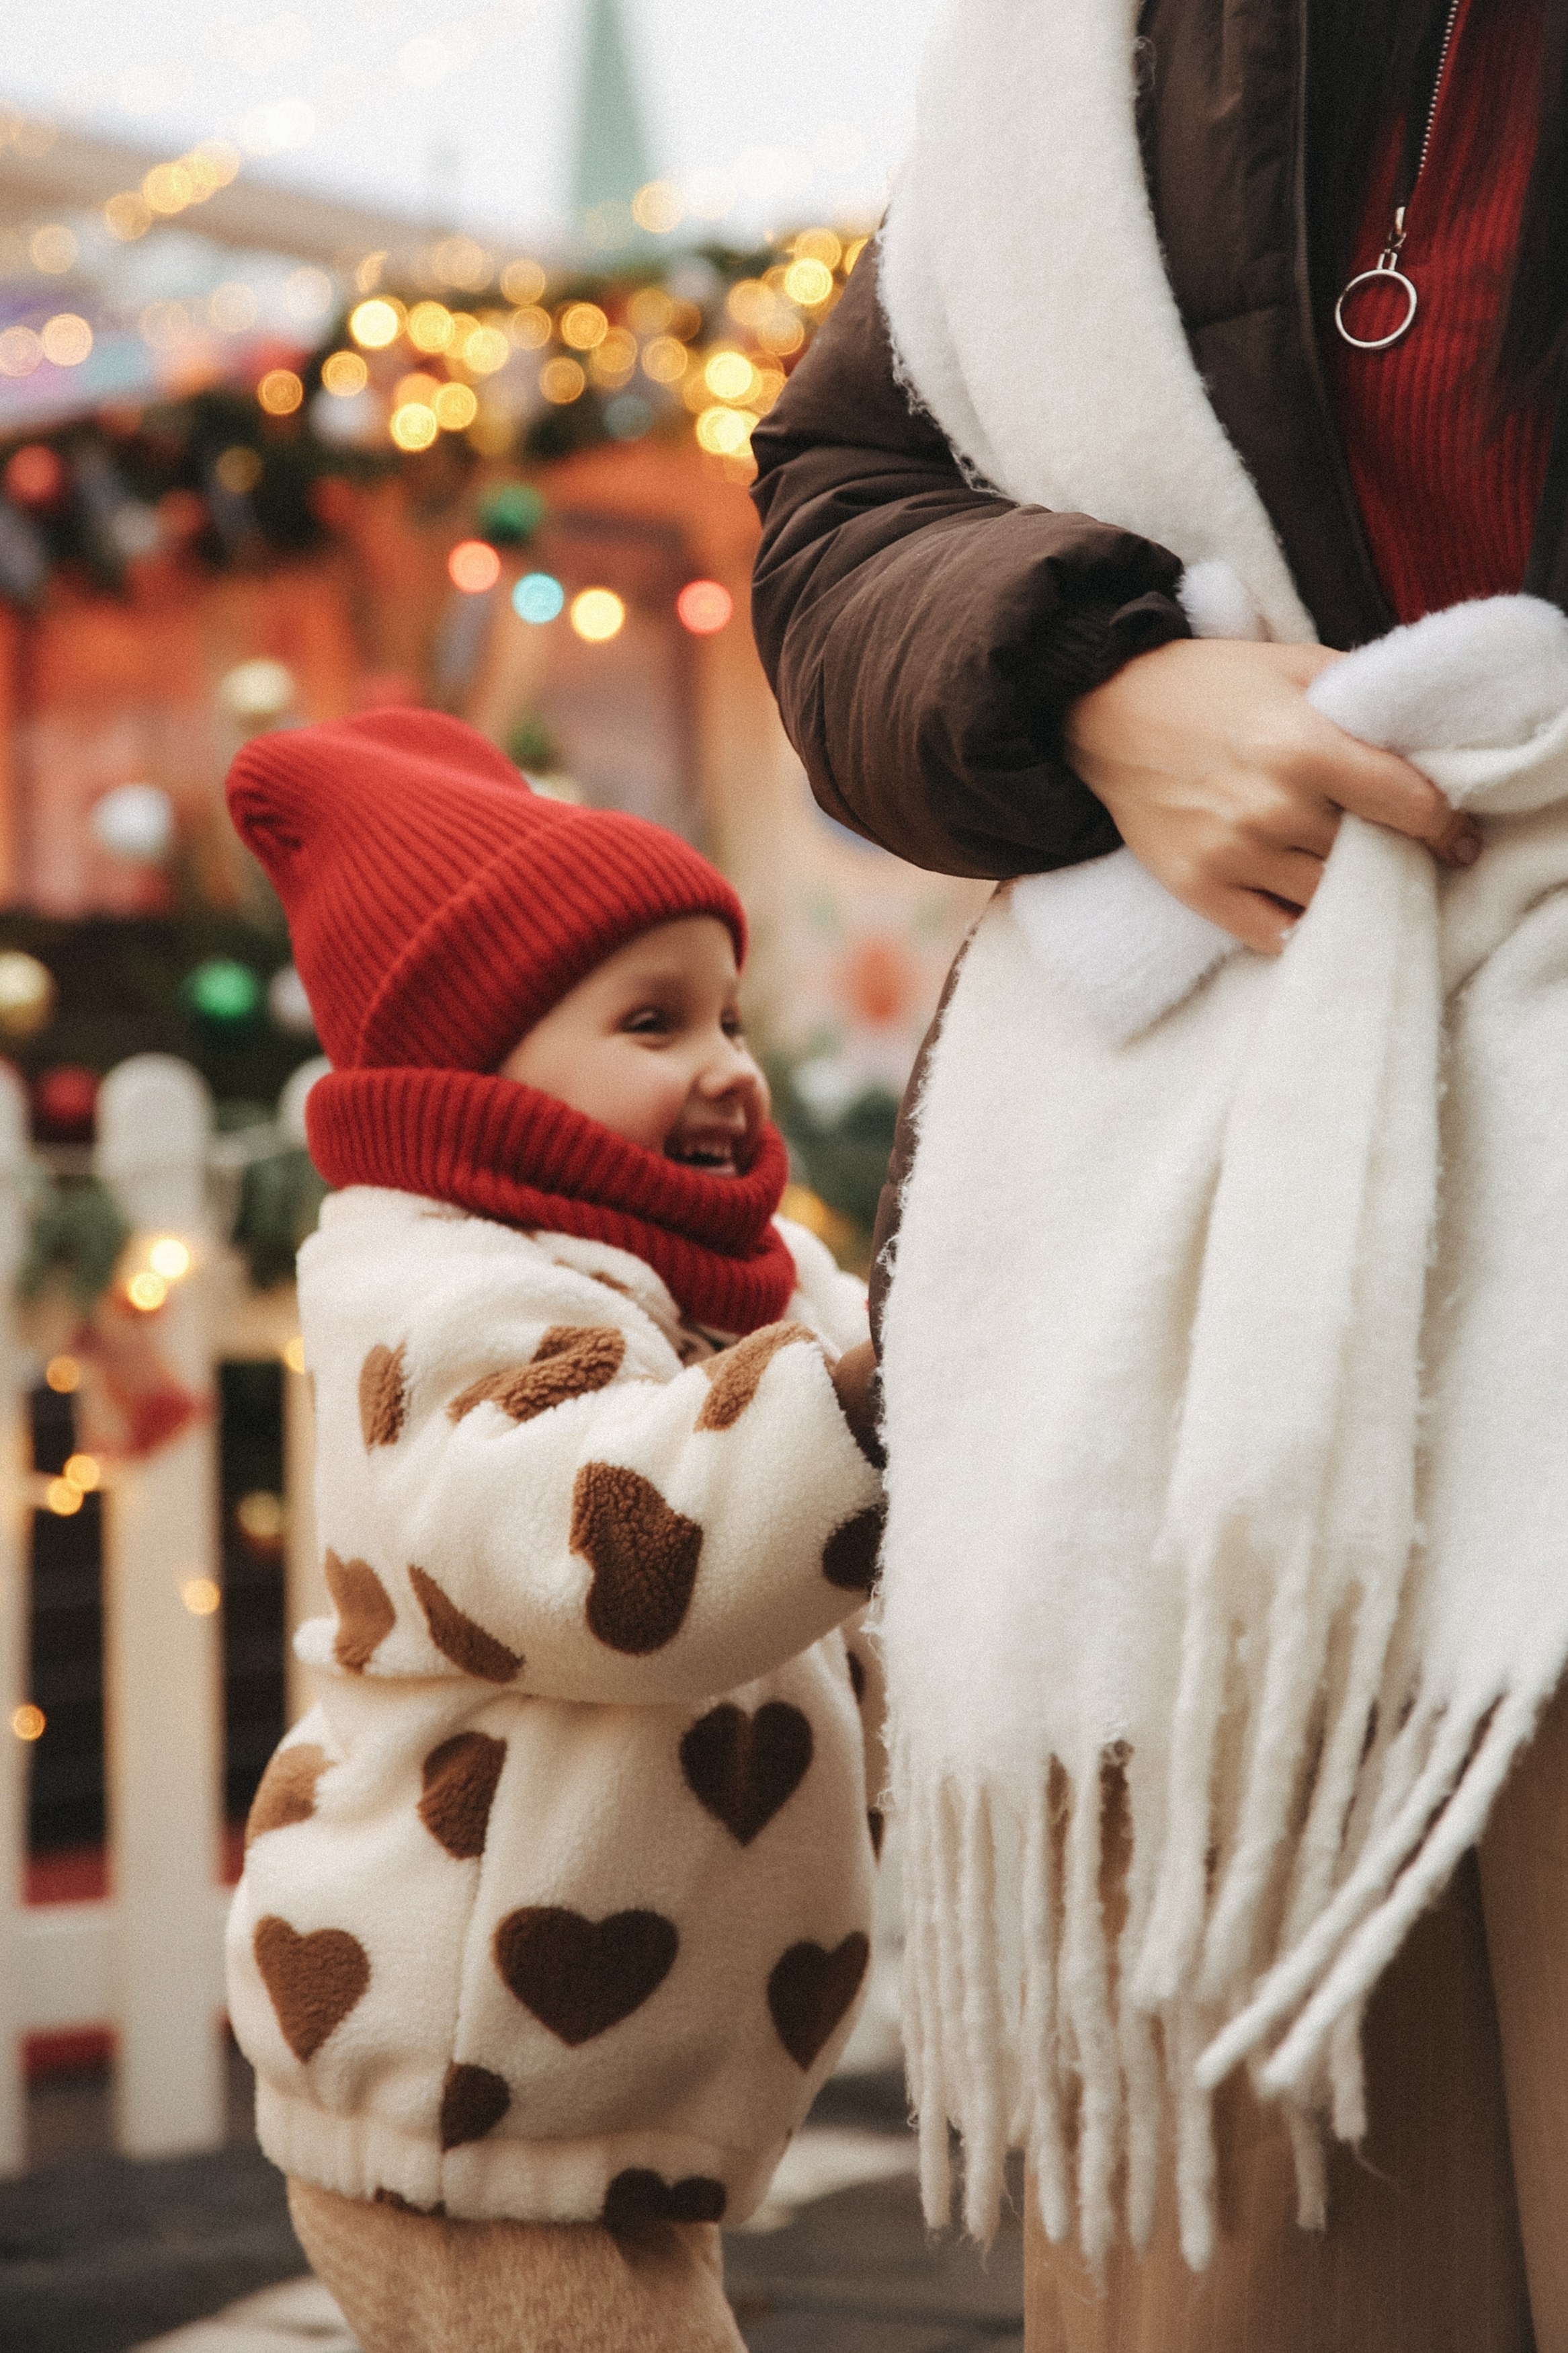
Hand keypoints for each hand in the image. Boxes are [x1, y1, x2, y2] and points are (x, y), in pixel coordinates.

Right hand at [1063, 639, 1481, 952]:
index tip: (1458, 839)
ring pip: (1328, 897)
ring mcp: (1233, 854)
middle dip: (1395, 853)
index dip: (1447, 827)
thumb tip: (1424, 750)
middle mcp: (1273, 808)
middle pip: (1371, 855)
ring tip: (1351, 870)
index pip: (1409, 806)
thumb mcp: (1296, 667)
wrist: (1107, 711)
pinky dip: (1300, 924)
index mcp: (1305, 746)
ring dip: (1349, 887)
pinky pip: (1273, 935)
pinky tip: (1308, 904)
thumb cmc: (1210, 684)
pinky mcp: (1198, 887)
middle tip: (1399, 848)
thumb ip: (1362, 705)